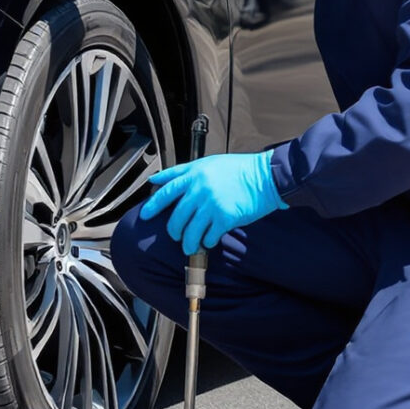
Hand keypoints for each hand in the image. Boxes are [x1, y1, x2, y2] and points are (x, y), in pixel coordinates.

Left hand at [141, 152, 285, 253]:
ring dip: (188, 242)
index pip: (166, 190)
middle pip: (176, 216)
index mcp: (194, 174)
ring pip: (190, 230)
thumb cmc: (238, 169)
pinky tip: (209, 241)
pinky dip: (207, 241)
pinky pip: (209, 236)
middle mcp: (199, 189)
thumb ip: (183, 171)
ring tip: (190, 246)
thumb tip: (158, 179)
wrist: (264, 176)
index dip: (153, 204)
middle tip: (174, 235)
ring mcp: (211, 204)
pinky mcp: (225, 217)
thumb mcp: (208, 163)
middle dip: (173, 230)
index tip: (145, 214)